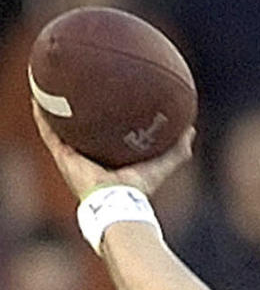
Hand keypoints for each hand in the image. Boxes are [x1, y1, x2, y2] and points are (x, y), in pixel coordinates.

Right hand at [31, 101, 193, 201]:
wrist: (117, 202)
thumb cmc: (138, 189)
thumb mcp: (161, 166)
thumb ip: (177, 151)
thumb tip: (191, 130)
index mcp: (111, 162)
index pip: (106, 139)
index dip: (105, 122)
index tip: (107, 103)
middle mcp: (90, 160)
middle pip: (83, 133)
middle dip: (80, 113)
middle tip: (78, 90)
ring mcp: (74, 159)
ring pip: (61, 130)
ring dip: (56, 111)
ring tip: (51, 87)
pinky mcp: (63, 157)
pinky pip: (48, 132)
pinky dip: (41, 116)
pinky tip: (37, 98)